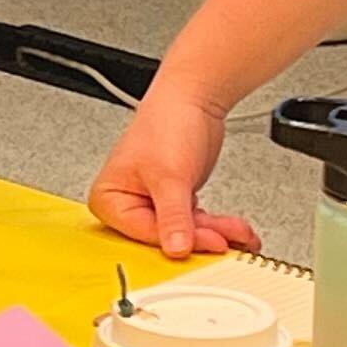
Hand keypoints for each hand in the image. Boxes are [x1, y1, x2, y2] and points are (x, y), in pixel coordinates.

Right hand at [88, 92, 261, 261]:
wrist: (194, 98)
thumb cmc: (167, 122)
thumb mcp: (170, 177)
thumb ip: (174, 217)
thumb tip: (175, 249)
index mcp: (109, 199)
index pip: (143, 235)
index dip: (178, 240)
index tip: (207, 243)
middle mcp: (128, 205)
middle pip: (165, 238)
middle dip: (200, 238)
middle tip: (227, 240)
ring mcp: (153, 204)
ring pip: (186, 233)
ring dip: (215, 232)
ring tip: (237, 231)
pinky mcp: (176, 202)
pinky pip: (197, 224)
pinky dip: (218, 225)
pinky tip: (235, 228)